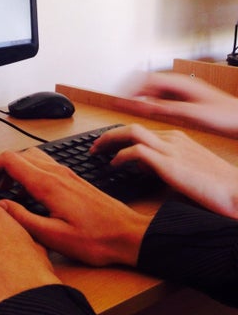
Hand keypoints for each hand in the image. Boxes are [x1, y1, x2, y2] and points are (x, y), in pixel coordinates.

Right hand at [0, 149, 151, 266]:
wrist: (130, 235)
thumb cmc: (97, 239)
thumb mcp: (54, 237)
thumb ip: (23, 219)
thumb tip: (0, 205)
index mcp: (48, 184)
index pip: (8, 161)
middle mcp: (56, 173)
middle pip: (17, 156)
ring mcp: (66, 173)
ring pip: (30, 158)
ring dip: (12, 169)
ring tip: (4, 190)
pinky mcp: (73, 179)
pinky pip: (43, 165)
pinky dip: (27, 173)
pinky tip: (28, 193)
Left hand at [92, 124, 237, 218]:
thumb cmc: (218, 187)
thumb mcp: (186, 170)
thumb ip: (164, 164)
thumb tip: (143, 166)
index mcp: (178, 139)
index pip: (141, 132)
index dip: (120, 138)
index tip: (108, 147)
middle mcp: (173, 138)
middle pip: (132, 127)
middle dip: (109, 135)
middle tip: (94, 147)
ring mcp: (171, 149)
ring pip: (131, 132)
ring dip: (109, 140)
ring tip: (96, 151)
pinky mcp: (170, 162)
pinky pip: (136, 151)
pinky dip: (121, 156)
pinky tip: (114, 165)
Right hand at [120, 72, 237, 137]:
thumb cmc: (225, 114)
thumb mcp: (194, 113)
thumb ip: (168, 108)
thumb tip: (145, 106)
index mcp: (179, 83)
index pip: (146, 79)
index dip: (129, 87)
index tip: (119, 98)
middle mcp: (177, 84)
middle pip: (145, 83)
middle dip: (129, 91)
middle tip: (116, 103)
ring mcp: (178, 92)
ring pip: (150, 91)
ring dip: (137, 98)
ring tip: (124, 108)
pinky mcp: (180, 100)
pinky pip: (157, 99)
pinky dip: (147, 104)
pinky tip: (142, 112)